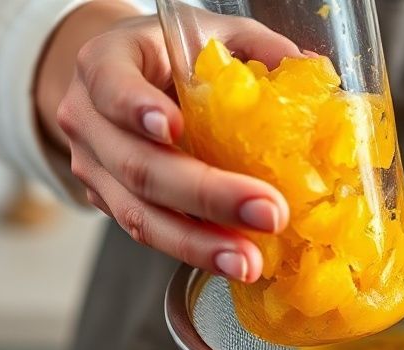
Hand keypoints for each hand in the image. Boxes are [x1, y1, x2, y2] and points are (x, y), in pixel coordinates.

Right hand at [38, 3, 300, 280]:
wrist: (119, 81)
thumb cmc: (168, 55)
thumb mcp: (209, 33)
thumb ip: (257, 48)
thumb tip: (314, 72)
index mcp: (106, 64)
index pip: (111, 86)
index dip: (137, 107)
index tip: (173, 126)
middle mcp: (89, 120)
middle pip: (139, 167)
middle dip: (207, 196)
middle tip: (266, 213)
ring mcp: (95, 169)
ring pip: (139, 216)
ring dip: (199, 244)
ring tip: (248, 261)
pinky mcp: (109, 204)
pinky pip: (150, 233)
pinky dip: (194, 250)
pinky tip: (233, 259)